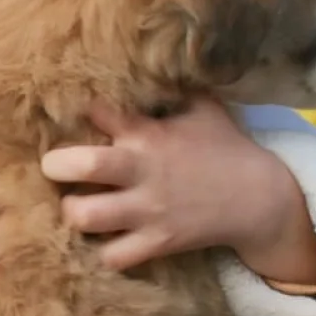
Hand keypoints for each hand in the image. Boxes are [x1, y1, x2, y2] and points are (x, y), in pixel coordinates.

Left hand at [40, 98, 315, 287]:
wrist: (260, 199)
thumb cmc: (225, 148)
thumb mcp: (202, 108)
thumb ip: (169, 90)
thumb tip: (150, 59)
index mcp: (149, 134)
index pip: (97, 112)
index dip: (79, 113)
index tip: (74, 116)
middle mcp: (143, 170)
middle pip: (81, 165)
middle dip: (56, 165)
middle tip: (56, 168)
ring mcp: (148, 211)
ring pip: (85, 217)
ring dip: (73, 211)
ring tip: (79, 205)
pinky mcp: (157, 243)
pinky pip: (113, 256)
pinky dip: (103, 251)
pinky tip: (104, 239)